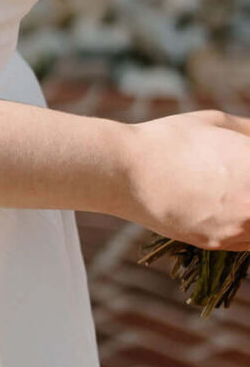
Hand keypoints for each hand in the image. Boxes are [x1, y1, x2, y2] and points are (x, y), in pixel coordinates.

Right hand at [124, 108, 249, 245]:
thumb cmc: (171, 139)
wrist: (128, 171)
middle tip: (242, 180)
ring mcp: (238, 226)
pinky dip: (245, 228)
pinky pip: (248, 242)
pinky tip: (227, 209)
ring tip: (233, 194)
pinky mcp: (218, 243)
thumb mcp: (217, 123)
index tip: (248, 163)